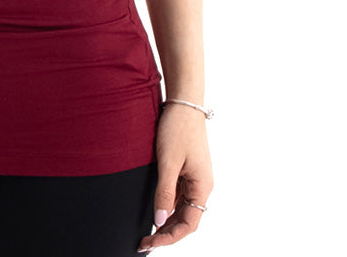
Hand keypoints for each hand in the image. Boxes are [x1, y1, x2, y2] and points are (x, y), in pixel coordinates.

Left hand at [138, 104, 212, 250]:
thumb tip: (159, 222)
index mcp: (202, 186)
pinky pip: (178, 195)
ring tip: (146, 232)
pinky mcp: (186, 170)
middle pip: (185, 219)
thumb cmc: (178, 128)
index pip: (189, 224)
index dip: (170, 237)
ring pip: (181, 209)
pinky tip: (153, 210)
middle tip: (144, 243)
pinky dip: (167, 206)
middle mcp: (201, 185)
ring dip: (166, 221)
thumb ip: (164, 193)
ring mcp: (194, 178)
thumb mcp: (168, 162)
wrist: (183, 103)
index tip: (151, 243)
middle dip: (166, 233)